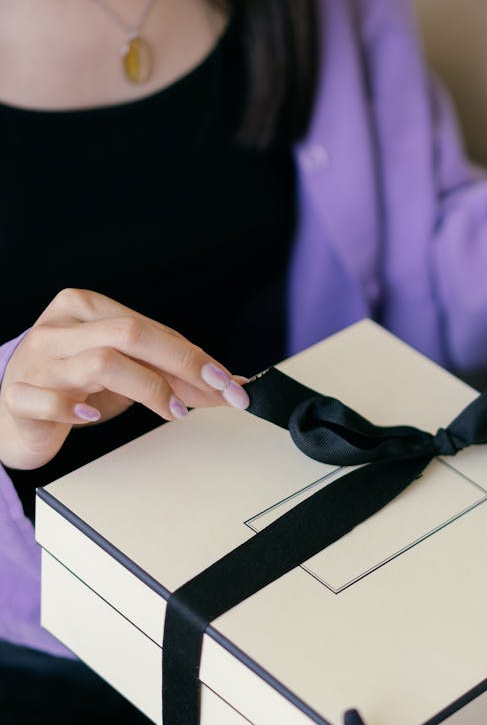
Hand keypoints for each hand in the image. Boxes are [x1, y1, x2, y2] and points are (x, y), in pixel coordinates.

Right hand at [0, 288, 249, 469]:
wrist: (19, 415)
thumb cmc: (74, 387)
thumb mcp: (127, 375)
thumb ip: (172, 376)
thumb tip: (228, 384)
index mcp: (85, 308)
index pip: (150, 327)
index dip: (195, 356)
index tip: (228, 381)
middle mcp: (60, 328)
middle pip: (130, 334)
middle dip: (182, 364)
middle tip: (214, 391)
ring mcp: (38, 361)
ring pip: (100, 363)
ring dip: (147, 387)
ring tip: (172, 410)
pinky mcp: (19, 396)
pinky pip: (47, 399)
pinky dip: (72, 408)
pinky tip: (91, 416)